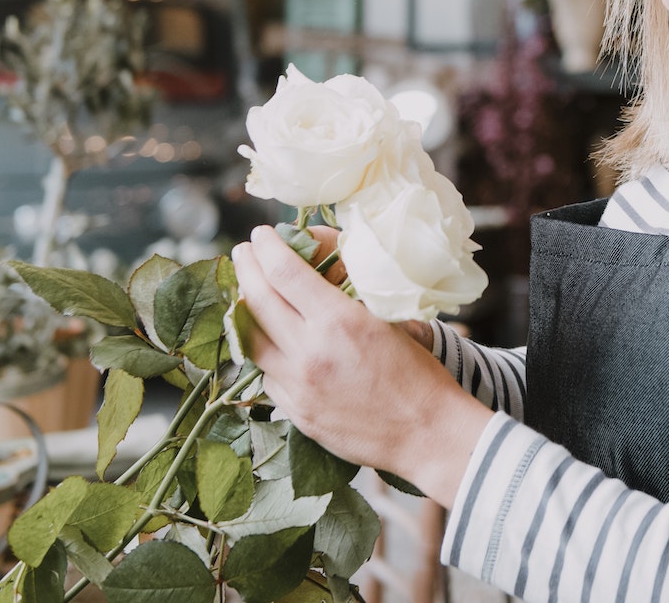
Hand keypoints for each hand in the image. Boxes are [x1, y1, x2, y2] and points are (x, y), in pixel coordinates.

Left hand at [232, 226, 487, 504]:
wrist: (425, 433)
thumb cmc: (418, 373)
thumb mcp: (388, 321)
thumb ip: (348, 299)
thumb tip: (320, 274)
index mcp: (338, 321)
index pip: (284, 272)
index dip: (267, 248)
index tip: (260, 235)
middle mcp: (310, 352)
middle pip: (258, 301)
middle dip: (246, 269)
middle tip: (242, 252)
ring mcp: (297, 386)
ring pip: (251, 340)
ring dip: (243, 310)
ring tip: (245, 292)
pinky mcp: (295, 412)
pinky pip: (265, 374)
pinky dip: (261, 350)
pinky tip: (265, 339)